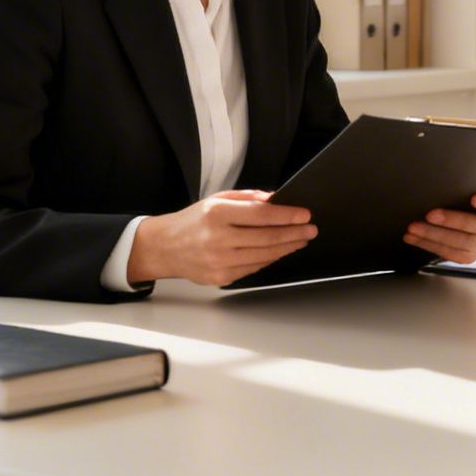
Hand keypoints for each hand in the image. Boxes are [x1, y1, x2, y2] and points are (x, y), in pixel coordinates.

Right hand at [129, 190, 316, 287]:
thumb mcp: (217, 200)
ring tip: (300, 240)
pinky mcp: (221, 277)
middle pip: (266, 238)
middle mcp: (218, 238)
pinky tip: (279, 251)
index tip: (304, 215)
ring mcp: (219, 261)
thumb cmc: (192, 221)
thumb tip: (275, 200)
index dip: (287, 215)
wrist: (164, 247)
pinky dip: (269, 259)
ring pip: (263, 256)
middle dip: (294, 233)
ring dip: (286, 248)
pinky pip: (253, 268)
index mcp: (217, 214)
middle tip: (310, 230)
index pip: (261, 215)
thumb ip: (247, 198)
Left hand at [406, 189, 475, 264]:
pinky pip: (451, 253)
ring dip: (434, 235)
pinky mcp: (469, 255)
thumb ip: (460, 186)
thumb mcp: (464, 189)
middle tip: (430, 215)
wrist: (459, 220)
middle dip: (452, 220)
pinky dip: (429, 245)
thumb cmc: (460, 200)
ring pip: (463, 242)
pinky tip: (414, 238)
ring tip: (415, 227)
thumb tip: (437, 181)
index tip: (473, 198)